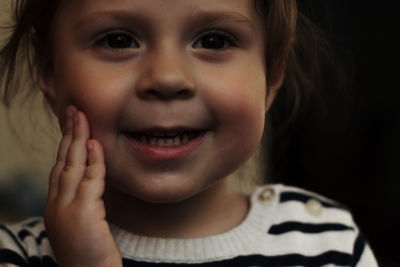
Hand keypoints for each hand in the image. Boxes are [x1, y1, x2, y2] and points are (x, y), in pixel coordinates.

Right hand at [44, 106, 121, 266]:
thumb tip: (92, 183)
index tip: (71, 127)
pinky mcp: (83, 213)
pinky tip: (95, 142)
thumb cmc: (89, 255)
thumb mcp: (82, 225)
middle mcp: (56, 205)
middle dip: (68, 134)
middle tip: (74, 111)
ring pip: (72, 165)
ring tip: (82, 116)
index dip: (64, 146)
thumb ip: (83, 202)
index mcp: (55, 207)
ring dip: (78, 138)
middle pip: (61, 161)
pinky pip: (90, 179)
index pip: (58, 169)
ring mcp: (67, 208)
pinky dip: (93, 159)